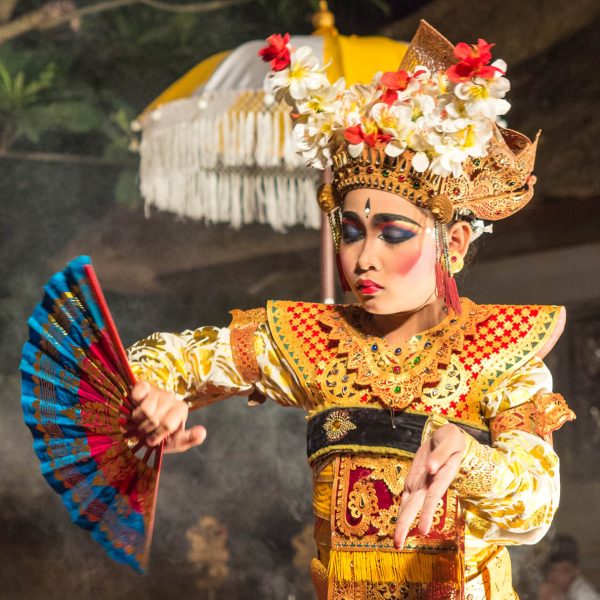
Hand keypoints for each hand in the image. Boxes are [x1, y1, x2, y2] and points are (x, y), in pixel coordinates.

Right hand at [129, 381, 206, 452]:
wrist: (138, 429)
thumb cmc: (159, 436)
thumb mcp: (175, 442)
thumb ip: (190, 439)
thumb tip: (202, 432)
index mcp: (181, 409)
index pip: (167, 425)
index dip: (156, 436)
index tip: (153, 440)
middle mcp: (171, 397)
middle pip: (154, 419)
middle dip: (145, 430)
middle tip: (144, 431)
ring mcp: (157, 391)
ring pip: (144, 410)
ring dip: (137, 421)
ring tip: (139, 422)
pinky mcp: (142, 386)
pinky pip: (137, 394)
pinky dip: (133, 403)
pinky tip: (135, 407)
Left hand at [393, 423, 465, 548]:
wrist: (446, 438)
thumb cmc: (450, 440)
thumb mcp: (449, 441)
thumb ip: (441, 455)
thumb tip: (431, 468)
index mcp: (441, 477)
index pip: (432, 497)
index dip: (427, 513)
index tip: (423, 531)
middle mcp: (430, 484)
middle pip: (416, 506)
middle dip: (406, 524)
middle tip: (398, 544)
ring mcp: (421, 483)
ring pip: (409, 504)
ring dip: (402, 522)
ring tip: (396, 541)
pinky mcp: (414, 479)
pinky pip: (406, 495)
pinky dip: (402, 508)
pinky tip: (398, 524)